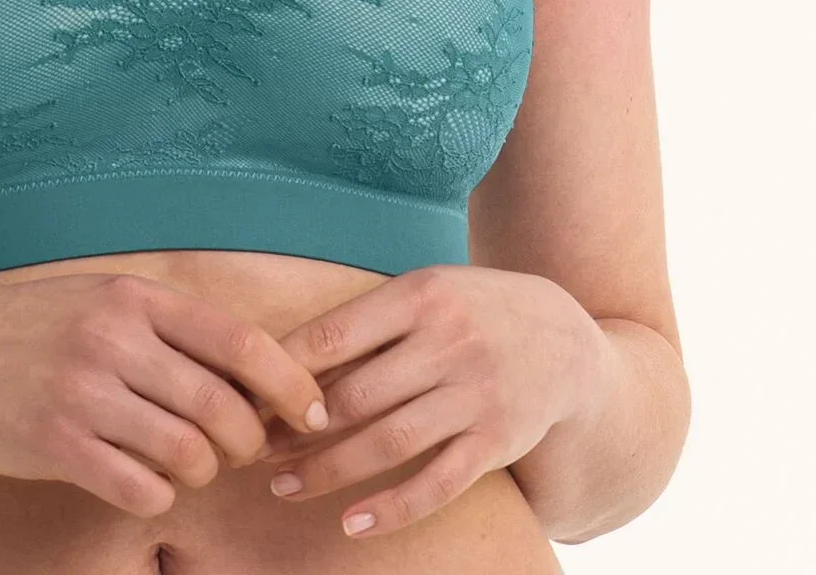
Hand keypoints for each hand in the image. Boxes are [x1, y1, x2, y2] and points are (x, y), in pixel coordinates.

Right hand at [0, 270, 334, 518]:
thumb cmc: (30, 327)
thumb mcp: (101, 300)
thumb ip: (170, 329)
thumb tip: (258, 374)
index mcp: (134, 298)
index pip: (241, 343)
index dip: (291, 385)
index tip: (313, 413)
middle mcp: (113, 340)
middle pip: (225, 410)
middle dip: (247, 443)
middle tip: (238, 451)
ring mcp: (84, 393)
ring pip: (189, 456)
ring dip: (201, 472)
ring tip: (183, 462)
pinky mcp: (57, 445)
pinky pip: (142, 490)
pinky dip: (156, 494)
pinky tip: (138, 478)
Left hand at [250, 264, 609, 540]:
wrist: (566, 338)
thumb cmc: (471, 311)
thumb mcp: (426, 291)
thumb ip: (369, 321)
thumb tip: (285, 358)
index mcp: (420, 295)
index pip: (336, 334)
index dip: (287, 370)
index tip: (249, 395)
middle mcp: (449, 342)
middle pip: (356, 395)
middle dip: (296, 429)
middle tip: (252, 449)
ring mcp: (477, 395)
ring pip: (389, 443)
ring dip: (329, 471)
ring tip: (283, 488)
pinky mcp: (498, 441)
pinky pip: (439, 483)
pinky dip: (393, 508)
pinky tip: (352, 524)